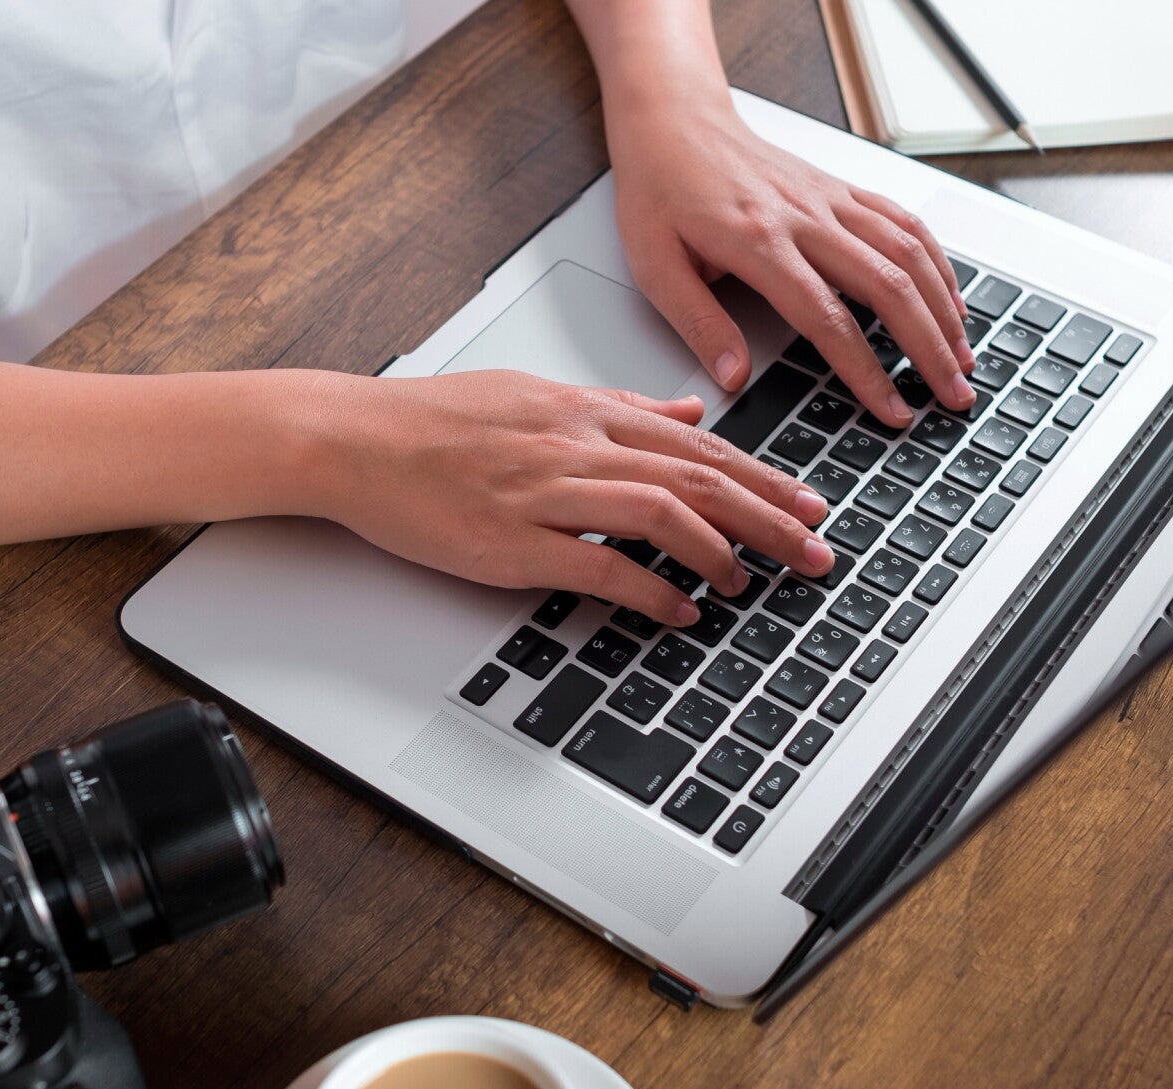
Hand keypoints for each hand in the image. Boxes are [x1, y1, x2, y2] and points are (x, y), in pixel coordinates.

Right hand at [300, 370, 836, 623]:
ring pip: (660, 513)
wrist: (357, 440)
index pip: (697, 444)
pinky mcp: (513, 541)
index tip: (809, 504)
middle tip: (815, 549)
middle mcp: (576, 446)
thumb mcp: (538, 396)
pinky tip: (680, 609)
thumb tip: (686, 409)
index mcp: (586, 412)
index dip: (763, 478)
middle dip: (767, 516)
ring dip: (719, 550)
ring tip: (754, 580)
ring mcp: (546, 494)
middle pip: (697, 478)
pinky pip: (598, 565)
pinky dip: (649, 590)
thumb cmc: (435, 422)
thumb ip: (620, 406)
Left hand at [606, 96, 976, 428]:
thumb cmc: (661, 195)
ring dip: (944, 309)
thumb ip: (699, 325)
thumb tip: (734, 379)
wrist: (676, 124)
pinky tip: (951, 298)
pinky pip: (903, 222)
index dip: (866, 370)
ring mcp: (830, 199)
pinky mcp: (841, 189)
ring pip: (908, 253)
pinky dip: (937, 262)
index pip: (827, 319)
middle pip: (888, 287)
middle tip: (953, 396)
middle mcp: (806, 217)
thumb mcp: (656, 268)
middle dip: (929, 348)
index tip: (892, 410)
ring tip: (963, 358)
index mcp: (759, 243)